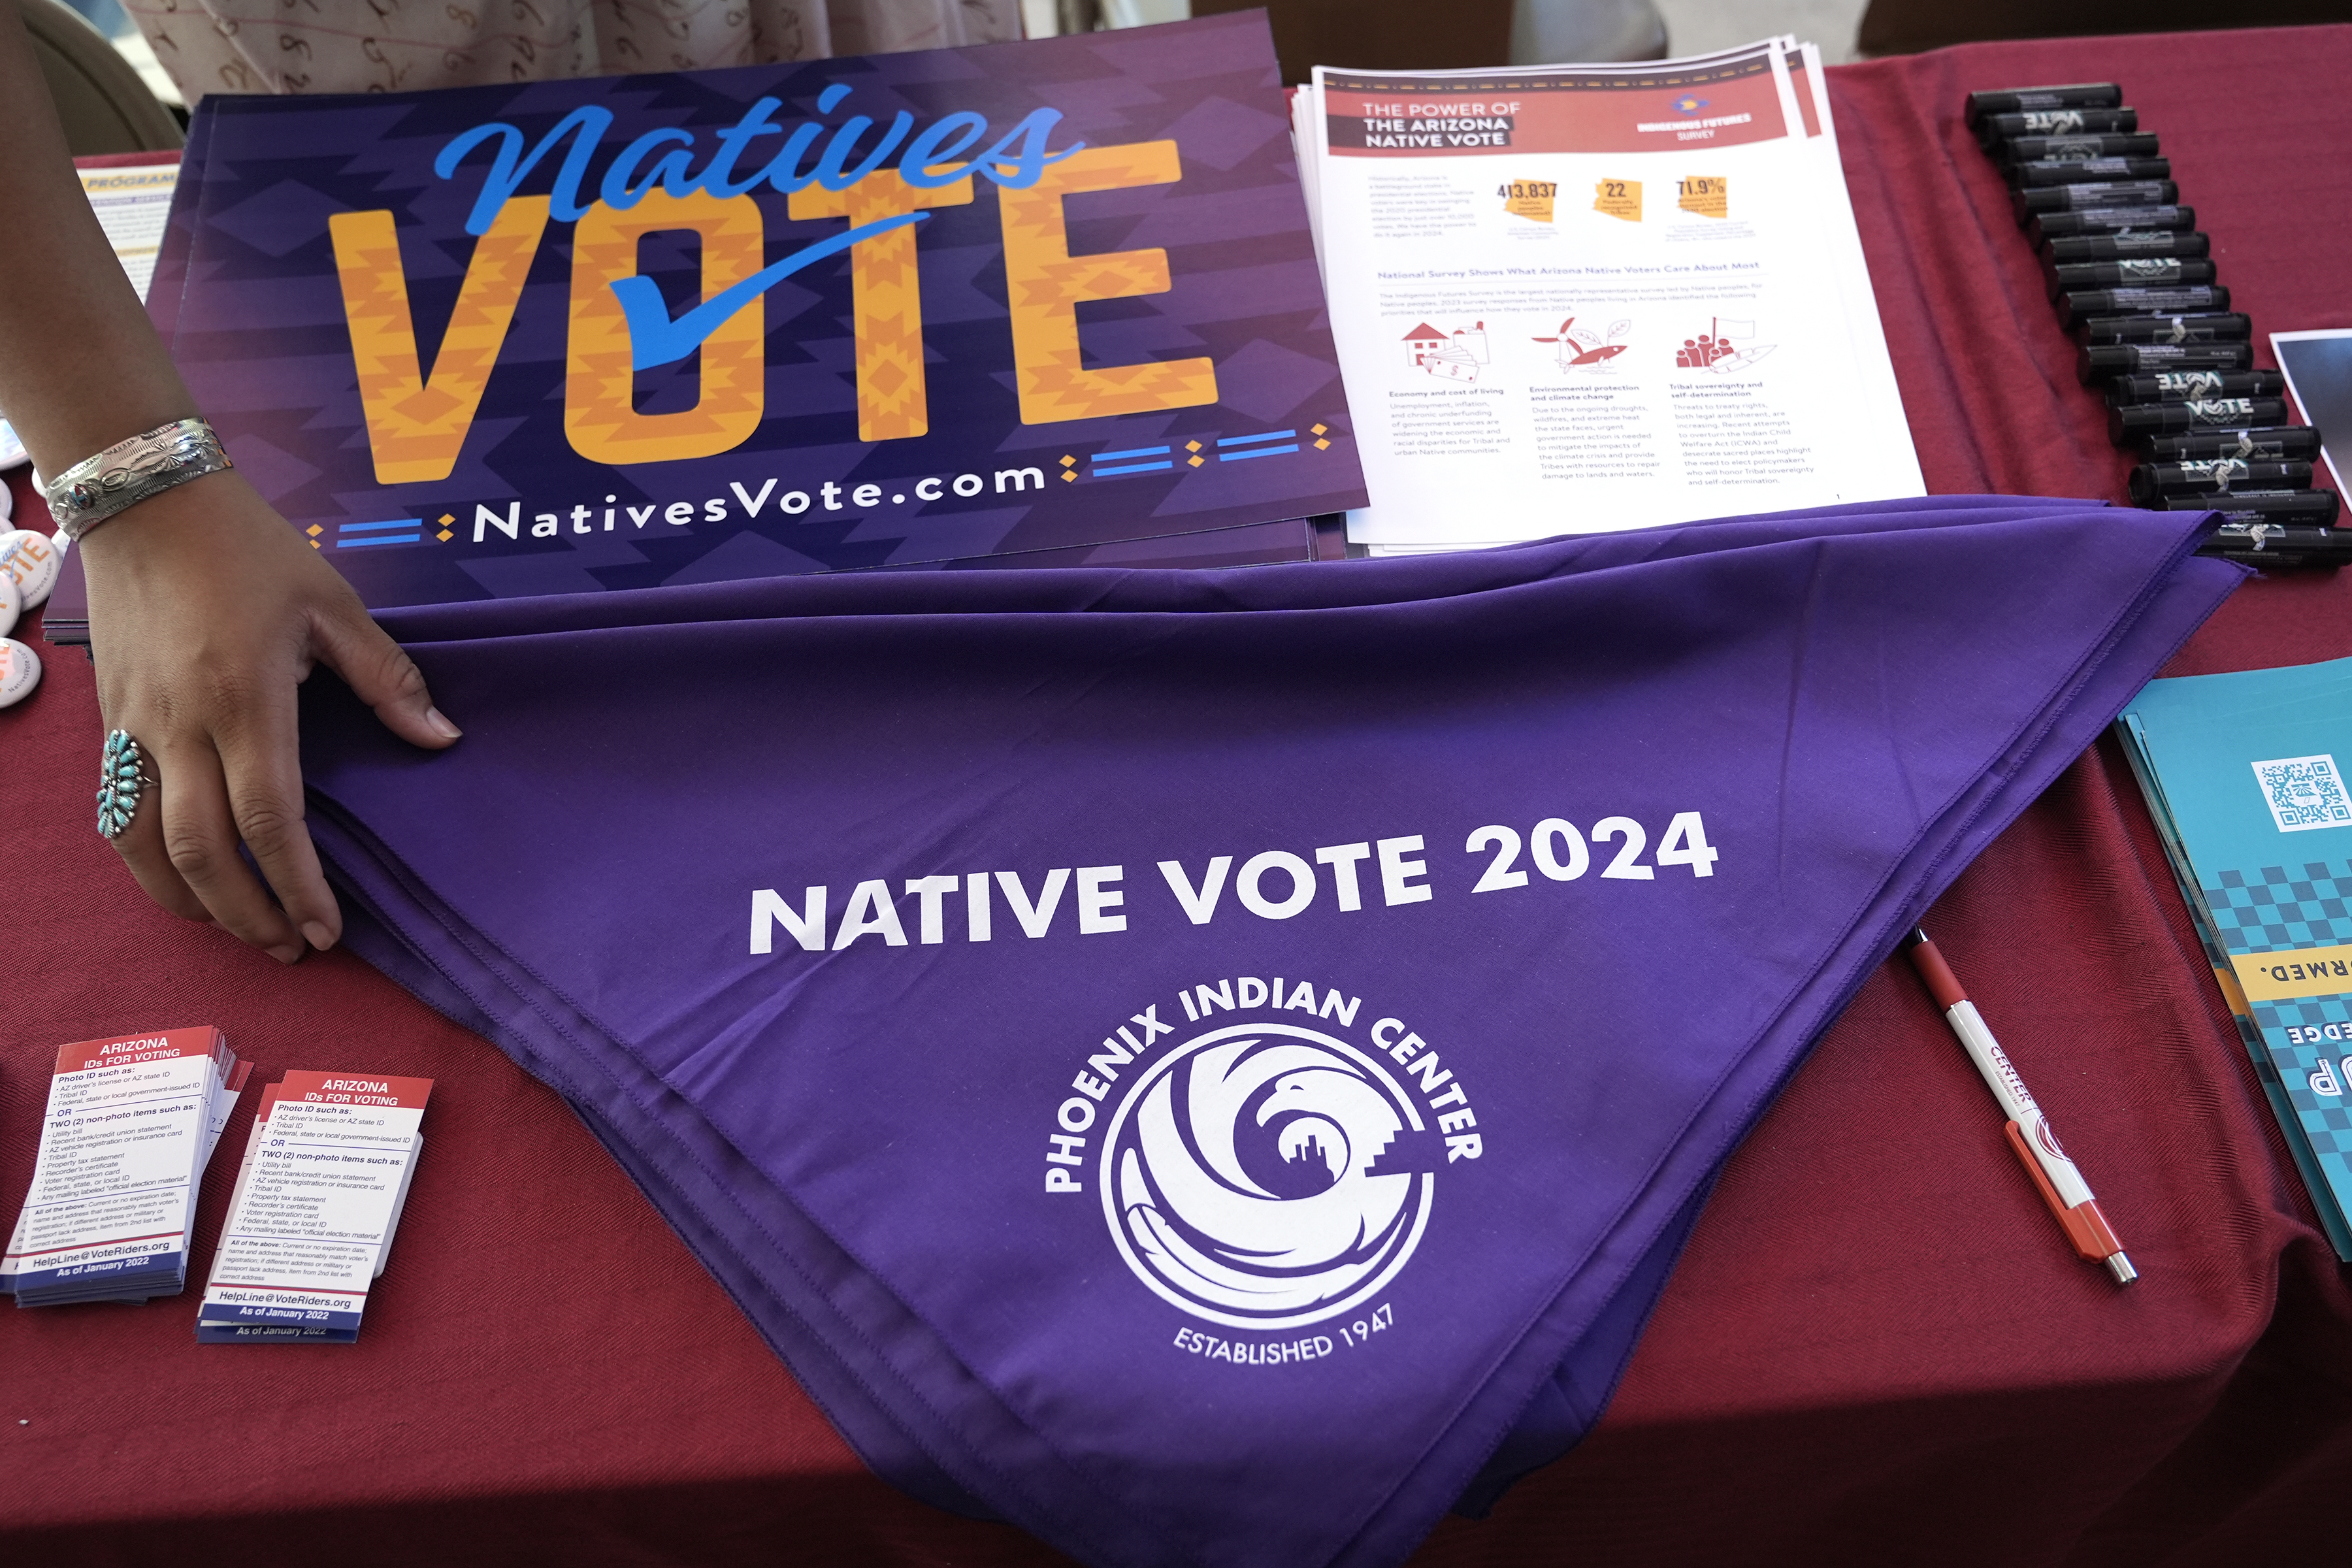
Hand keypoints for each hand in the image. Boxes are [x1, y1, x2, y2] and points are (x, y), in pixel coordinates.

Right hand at [78, 471, 460, 961]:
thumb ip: (387, 678)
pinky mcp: (107, 725)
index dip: (299, 885)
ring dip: (194, 903)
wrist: (146, 503)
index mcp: (245, 699)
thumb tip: (442, 738)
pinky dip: (147, 864)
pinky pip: (115, 815)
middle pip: (204, 852)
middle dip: (250, 914)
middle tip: (293, 949)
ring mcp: (133, 729)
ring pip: (146, 846)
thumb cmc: (248, 550)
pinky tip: (185, 886)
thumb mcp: (333, 605)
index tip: (328, 929)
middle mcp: (180, 726)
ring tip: (244, 931)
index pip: (272, 820)